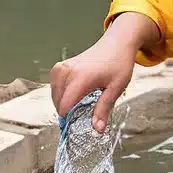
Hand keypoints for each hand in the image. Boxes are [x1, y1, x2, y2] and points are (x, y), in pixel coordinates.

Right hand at [50, 12, 160, 132]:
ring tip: (78, 105)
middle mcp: (67, 71)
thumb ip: (104, 109)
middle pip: (57, 101)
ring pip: (54, 94)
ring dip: (62, 102)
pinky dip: (60, 93)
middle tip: (81, 116)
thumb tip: (96, 130)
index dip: (69, 119)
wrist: (117, 43)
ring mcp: (62, 67)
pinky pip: (54, 85)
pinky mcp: (60, 66)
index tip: (77, 125)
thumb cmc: (119, 63)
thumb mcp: (116, 88)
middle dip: (66, 112)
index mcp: (80, 78)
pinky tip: (72, 94)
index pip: (64, 105)